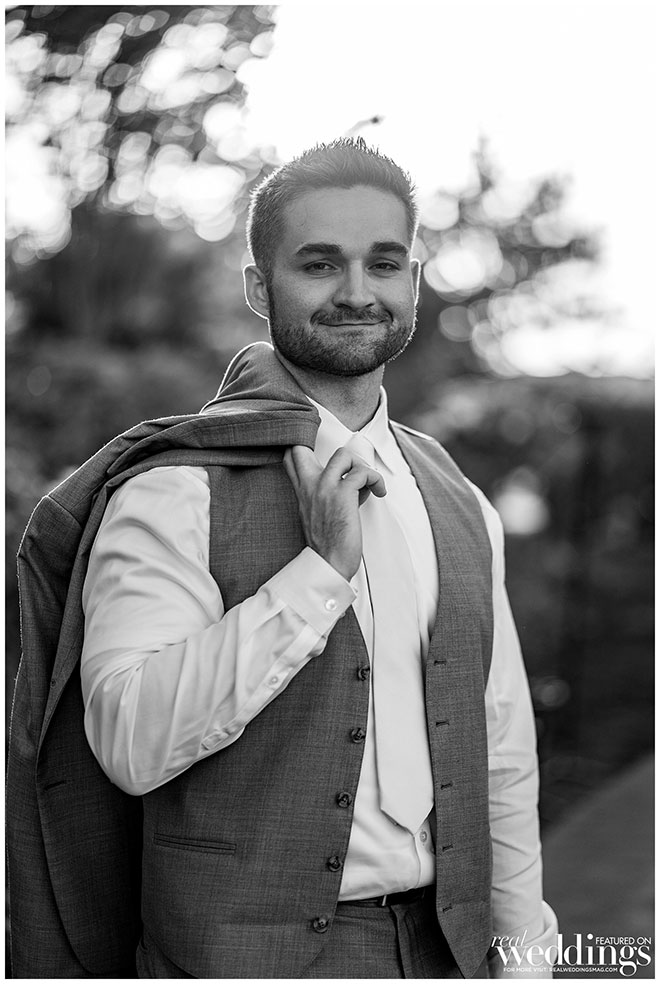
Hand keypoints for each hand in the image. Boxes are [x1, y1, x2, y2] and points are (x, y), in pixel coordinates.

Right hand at [283, 445, 386, 580]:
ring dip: (361, 466)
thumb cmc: (329, 544)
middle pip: (302, 447)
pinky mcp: (343, 495)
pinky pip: (363, 472)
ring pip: (343, 454)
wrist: (329, 565)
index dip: (302, 447)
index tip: (324, 454)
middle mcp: (309, 486)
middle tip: (350, 467)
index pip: (290, 457)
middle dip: (327, 449)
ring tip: (368, 483)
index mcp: (302, 491)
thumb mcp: (320, 513)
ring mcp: (324, 488)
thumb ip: (331, 493)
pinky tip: (379, 492)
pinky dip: (376, 480)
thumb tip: (355, 480)